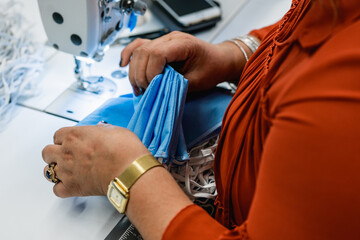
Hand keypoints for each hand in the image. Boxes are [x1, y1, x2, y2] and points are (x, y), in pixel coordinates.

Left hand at [42, 124, 149, 196]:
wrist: (129, 170)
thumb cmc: (124, 150)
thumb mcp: (114, 130)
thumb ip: (102, 130)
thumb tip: (100, 130)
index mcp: (74, 135)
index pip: (57, 135)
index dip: (63, 139)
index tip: (69, 142)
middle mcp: (66, 152)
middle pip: (47, 152)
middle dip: (54, 154)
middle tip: (64, 156)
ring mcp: (67, 171)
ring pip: (48, 171)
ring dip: (55, 171)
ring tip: (65, 171)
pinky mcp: (72, 187)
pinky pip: (57, 190)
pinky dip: (62, 188)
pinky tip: (69, 185)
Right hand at [120, 31, 244, 93]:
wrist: (220, 60)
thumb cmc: (212, 69)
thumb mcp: (197, 81)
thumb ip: (175, 85)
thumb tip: (155, 92)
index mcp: (182, 44)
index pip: (156, 53)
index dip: (150, 72)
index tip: (153, 87)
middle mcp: (171, 38)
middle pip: (143, 52)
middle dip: (140, 75)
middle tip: (145, 91)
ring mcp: (164, 40)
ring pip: (139, 50)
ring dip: (135, 71)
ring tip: (139, 87)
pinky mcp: (160, 46)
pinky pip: (139, 46)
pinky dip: (130, 55)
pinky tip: (124, 64)